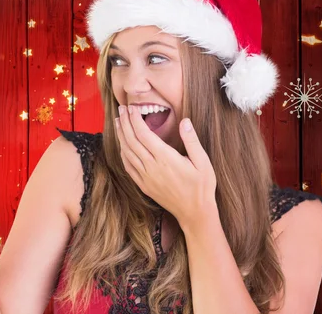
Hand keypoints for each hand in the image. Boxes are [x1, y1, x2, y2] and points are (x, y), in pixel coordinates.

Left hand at [115, 105, 216, 227]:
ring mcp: (145, 177)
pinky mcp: (143, 185)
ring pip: (127, 152)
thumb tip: (185, 121)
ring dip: (121, 136)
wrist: (194, 213)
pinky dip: (122, 153)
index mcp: (165, 158)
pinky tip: (122, 145)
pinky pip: (128, 166)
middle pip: (132, 140)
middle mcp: (152, 167)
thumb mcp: (203, 162)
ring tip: (118, 121)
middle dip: (125, 123)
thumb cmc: (202, 187)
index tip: (131, 108)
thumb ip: (192, 141)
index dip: (135, 119)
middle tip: (121, 109)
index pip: (144, 134)